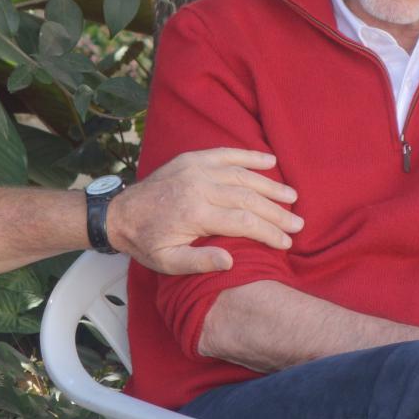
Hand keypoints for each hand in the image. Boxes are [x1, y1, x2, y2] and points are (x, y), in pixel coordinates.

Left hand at [108, 148, 302, 273]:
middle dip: (277, 212)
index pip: (244, 222)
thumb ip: (198, 264)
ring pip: (242, 175)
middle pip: (249, 198)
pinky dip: (249, 156)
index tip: (286, 243)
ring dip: (270, 185)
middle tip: (298, 224)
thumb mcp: (166, 262)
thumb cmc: (146, 242)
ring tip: (292, 197)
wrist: (119, 213)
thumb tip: (230, 261)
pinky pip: (226, 154)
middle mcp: (199, 187)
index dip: (269, 233)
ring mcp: (196, 168)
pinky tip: (269, 161)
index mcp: (195, 214)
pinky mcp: (191, 158)